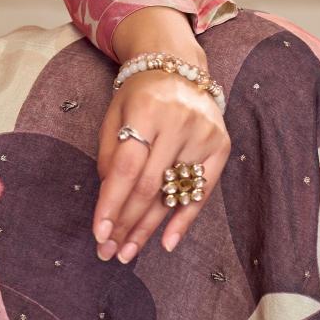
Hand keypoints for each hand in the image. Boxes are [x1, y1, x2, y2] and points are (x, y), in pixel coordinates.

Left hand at [93, 9, 230, 261]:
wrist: (179, 66)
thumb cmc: (139, 95)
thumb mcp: (115, 114)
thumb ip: (109, 154)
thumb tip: (108, 199)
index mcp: (148, 110)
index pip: (126, 167)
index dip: (111, 203)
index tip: (99, 233)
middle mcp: (180, 122)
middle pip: (149, 186)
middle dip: (126, 224)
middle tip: (108, 252)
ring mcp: (204, 135)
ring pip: (172, 194)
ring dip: (147, 229)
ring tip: (127, 252)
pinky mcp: (220, 147)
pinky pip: (201, 192)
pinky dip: (183, 220)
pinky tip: (166, 243)